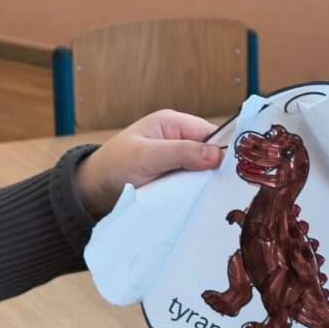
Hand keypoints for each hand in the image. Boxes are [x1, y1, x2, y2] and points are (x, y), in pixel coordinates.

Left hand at [74, 110, 221, 219]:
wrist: (92, 190)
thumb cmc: (113, 165)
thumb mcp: (146, 156)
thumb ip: (180, 153)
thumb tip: (216, 155)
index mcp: (172, 123)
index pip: (211, 134)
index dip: (224, 152)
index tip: (236, 173)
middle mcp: (177, 139)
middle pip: (210, 153)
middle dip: (216, 170)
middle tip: (228, 191)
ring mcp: (175, 159)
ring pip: (203, 170)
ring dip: (205, 184)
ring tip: (216, 200)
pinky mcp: (172, 177)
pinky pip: (192, 183)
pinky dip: (196, 192)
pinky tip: (202, 203)